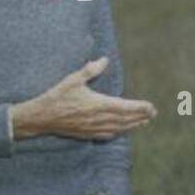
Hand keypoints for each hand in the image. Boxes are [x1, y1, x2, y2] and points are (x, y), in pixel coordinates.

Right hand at [11, 57, 156, 139]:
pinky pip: (108, 135)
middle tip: (153, 114)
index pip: (126, 107)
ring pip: (119, 128)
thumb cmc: (57, 96)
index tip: (152, 107)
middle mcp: (99, 118)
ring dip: (133, 125)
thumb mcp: (73, 79)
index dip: (140, 108)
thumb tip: (104, 60)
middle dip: (141, 116)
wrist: (41, 117)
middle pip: (126, 119)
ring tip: (144, 122)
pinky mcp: (87, 134)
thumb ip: (90, 70)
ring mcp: (94, 128)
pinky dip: (119, 132)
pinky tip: (123, 131)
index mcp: (99, 104)